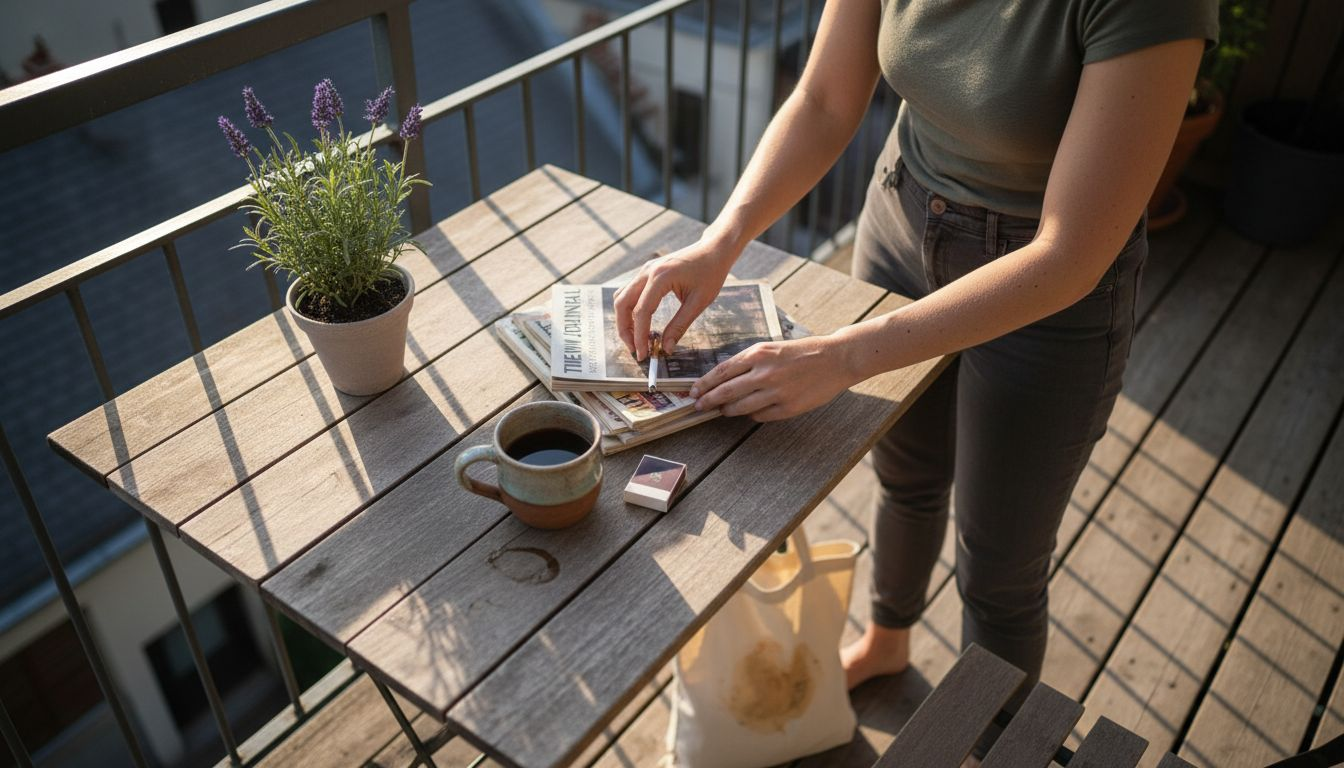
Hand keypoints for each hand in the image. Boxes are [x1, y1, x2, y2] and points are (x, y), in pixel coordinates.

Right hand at [613, 239, 735, 359]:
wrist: (714, 250)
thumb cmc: (710, 273)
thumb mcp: (699, 302)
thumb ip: (680, 325)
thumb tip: (667, 348)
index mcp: (660, 277)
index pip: (641, 311)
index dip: (639, 336)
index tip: (642, 354)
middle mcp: (647, 271)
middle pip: (622, 303)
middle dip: (625, 329)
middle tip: (635, 349)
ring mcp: (645, 270)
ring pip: (622, 297)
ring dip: (625, 319)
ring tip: (636, 339)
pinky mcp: (647, 272)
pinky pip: (630, 292)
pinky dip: (630, 309)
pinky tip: (641, 323)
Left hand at [690, 335, 856, 421]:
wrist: (836, 358)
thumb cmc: (803, 351)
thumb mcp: (772, 348)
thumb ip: (749, 361)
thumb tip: (724, 379)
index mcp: (759, 353)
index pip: (722, 371)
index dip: (704, 384)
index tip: (693, 391)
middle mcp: (765, 373)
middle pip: (726, 392)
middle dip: (708, 400)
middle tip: (698, 406)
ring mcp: (776, 392)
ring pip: (740, 408)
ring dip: (727, 410)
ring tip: (722, 410)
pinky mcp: (788, 408)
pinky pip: (760, 416)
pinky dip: (751, 414)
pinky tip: (750, 411)